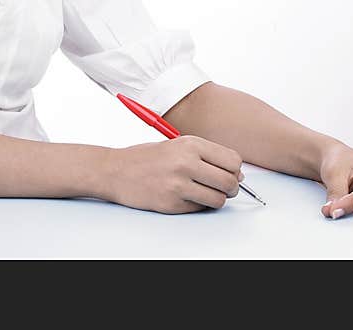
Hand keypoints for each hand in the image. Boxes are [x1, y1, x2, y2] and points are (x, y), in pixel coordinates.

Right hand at [102, 135, 243, 213]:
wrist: (114, 170)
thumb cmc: (145, 157)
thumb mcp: (176, 145)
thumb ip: (206, 155)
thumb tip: (237, 173)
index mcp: (190, 144)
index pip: (233, 161)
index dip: (235, 170)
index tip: (229, 173)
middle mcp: (186, 162)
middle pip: (230, 182)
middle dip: (231, 188)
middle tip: (221, 188)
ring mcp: (178, 184)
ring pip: (218, 200)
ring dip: (215, 199)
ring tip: (202, 192)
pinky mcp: (171, 203)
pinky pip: (199, 209)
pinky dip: (196, 205)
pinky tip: (184, 196)